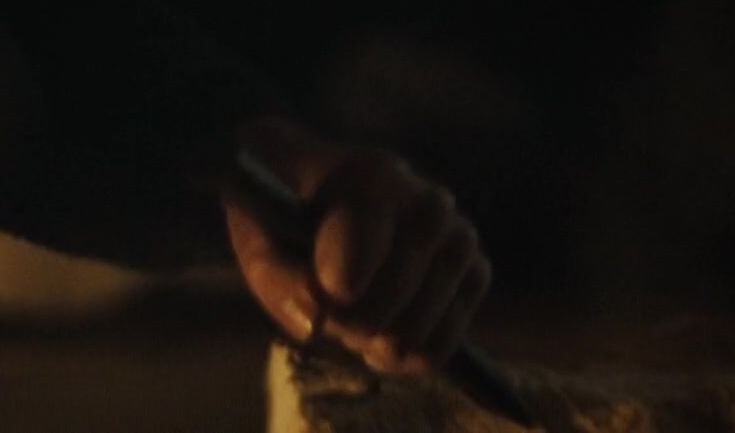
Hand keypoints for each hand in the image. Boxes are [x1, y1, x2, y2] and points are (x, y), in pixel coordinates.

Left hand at [224, 119, 490, 373]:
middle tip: (326, 304)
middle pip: (385, 307)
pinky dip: (403, 355)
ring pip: (412, 334)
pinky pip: (440, 347)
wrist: (324, 204)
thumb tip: (315, 319)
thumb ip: (278, 276)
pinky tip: (381, 332)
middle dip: (345, 322)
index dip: (332, 294)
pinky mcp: (475, 274)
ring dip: (370, 341)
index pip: (358, 256)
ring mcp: (459, 238)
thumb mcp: (259, 241)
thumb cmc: (285, 221)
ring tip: (351, 312)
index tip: (322, 291)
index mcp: (373, 176)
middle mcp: (429, 203)